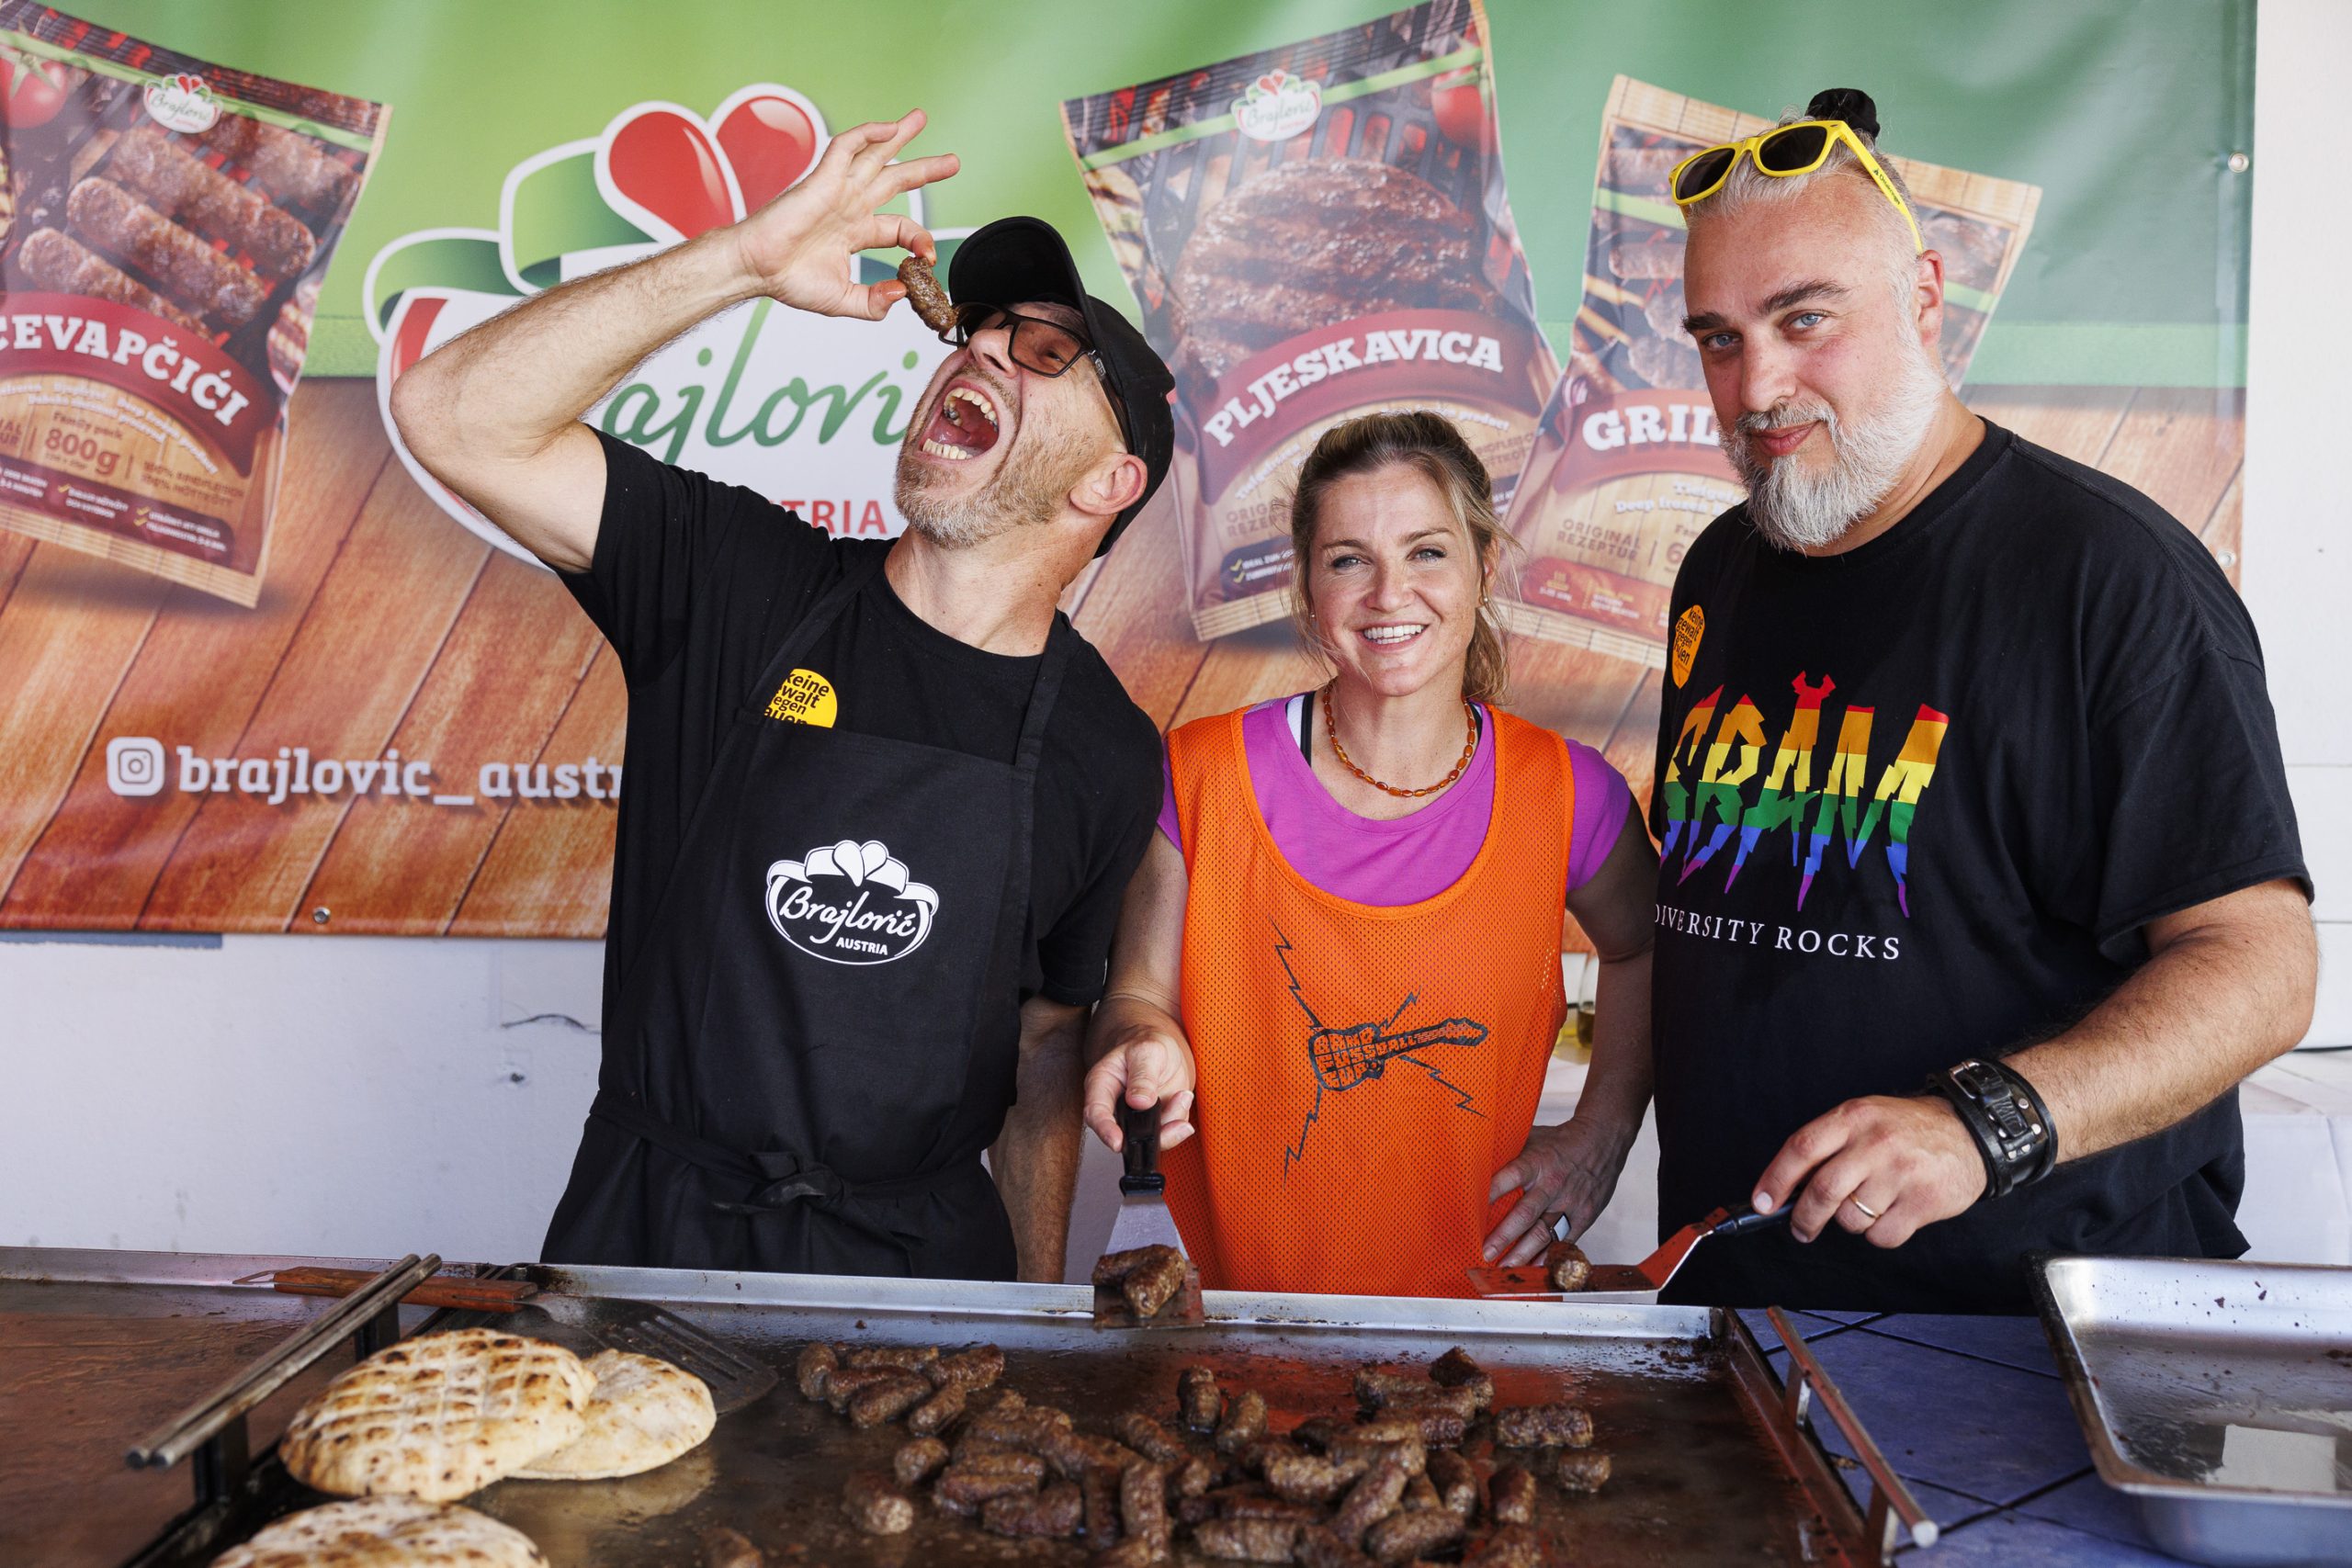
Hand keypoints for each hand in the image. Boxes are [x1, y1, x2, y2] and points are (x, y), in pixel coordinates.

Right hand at [729, 109, 958, 320]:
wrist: (757, 268)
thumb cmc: (789, 281)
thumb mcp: (843, 300)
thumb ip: (874, 302)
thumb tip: (902, 293)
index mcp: (856, 232)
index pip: (901, 228)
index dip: (920, 240)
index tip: (929, 258)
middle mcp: (850, 206)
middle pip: (896, 179)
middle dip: (925, 169)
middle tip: (952, 161)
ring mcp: (838, 189)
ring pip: (875, 154)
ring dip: (899, 135)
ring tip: (919, 118)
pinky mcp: (823, 178)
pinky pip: (848, 146)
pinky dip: (868, 133)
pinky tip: (889, 127)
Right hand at [1081, 1027, 1196, 1153]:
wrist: (1164, 1048)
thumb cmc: (1146, 1044)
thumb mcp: (1146, 1051)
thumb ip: (1143, 1076)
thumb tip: (1139, 1102)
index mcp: (1102, 1085)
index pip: (1096, 1112)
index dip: (1104, 1130)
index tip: (1117, 1142)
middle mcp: (1117, 1107)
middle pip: (1125, 1134)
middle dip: (1150, 1135)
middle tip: (1173, 1123)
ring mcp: (1137, 1118)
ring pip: (1150, 1137)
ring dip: (1171, 1124)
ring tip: (1182, 1096)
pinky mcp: (1157, 1122)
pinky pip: (1168, 1132)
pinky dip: (1180, 1121)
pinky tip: (1183, 1098)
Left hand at [1483, 1117, 1633, 1264]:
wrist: (1603, 1141)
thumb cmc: (1561, 1141)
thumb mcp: (1533, 1138)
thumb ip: (1508, 1153)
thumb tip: (1476, 1160)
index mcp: (1537, 1162)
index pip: (1511, 1177)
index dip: (1492, 1192)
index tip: (1472, 1210)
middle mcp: (1552, 1184)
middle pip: (1525, 1214)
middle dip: (1504, 1236)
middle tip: (1486, 1252)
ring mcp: (1570, 1202)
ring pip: (1544, 1233)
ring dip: (1523, 1253)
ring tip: (1504, 1267)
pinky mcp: (1584, 1215)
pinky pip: (1564, 1240)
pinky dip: (1548, 1255)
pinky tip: (1533, 1266)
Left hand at [1754, 1095, 1988, 1247]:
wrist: (1970, 1132)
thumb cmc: (1907, 1129)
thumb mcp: (1864, 1118)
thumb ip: (1827, 1145)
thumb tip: (1785, 1187)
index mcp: (1853, 1117)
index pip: (1801, 1149)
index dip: (1775, 1179)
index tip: (1762, 1204)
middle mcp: (1875, 1143)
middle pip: (1823, 1191)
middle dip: (1804, 1218)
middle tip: (1801, 1228)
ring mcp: (1901, 1173)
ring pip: (1852, 1219)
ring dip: (1851, 1222)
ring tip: (1868, 1204)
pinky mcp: (1924, 1202)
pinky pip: (1882, 1236)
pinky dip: (1879, 1234)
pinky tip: (1892, 1213)